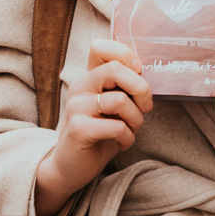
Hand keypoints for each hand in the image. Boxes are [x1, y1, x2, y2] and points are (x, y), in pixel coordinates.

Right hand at [34, 39, 152, 215]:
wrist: (69, 168)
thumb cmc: (97, 136)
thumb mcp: (111, 109)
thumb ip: (123, 90)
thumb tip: (145, 76)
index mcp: (88, 79)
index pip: (100, 48)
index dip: (125, 54)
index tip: (138, 72)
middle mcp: (80, 88)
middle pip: (116, 68)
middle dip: (141, 89)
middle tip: (145, 107)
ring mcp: (76, 107)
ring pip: (121, 100)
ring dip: (136, 119)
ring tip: (130, 130)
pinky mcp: (79, 129)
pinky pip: (117, 126)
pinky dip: (127, 138)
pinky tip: (121, 144)